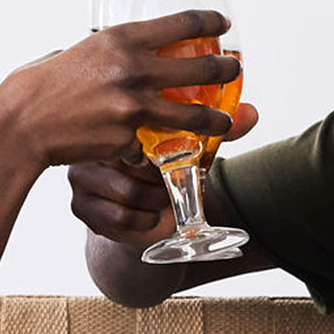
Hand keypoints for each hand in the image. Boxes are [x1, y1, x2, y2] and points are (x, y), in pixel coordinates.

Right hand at [0, 12, 241, 176]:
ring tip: (227, 122)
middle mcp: (133, 69)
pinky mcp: (128, 139)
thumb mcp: (78, 52)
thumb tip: (125, 56)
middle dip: (226, 71)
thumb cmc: (41, 87)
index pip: (181, 23)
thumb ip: (108, 54)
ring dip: (217, 120)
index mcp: (121, 39)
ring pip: (192, 115)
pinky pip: (153, 143)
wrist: (22, 124)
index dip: (210, 23)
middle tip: (235, 72)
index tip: (223, 25)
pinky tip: (160, 149)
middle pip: (201, 69)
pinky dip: (156, 147)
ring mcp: (133, 106)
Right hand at [67, 104, 257, 247]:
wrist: (132, 215)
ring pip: (130, 191)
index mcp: (115, 117)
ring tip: (162, 196)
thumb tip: (252, 112)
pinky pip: (121, 216)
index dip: (165, 147)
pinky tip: (150, 215)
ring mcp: (80, 175)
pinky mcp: (81, 207)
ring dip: (157, 200)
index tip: (176, 158)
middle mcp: (92, 142)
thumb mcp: (187, 145)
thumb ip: (217, 128)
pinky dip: (145, 220)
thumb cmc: (158, 170)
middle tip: (170, 180)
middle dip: (163, 177)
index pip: (139, 124)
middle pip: (135, 160)